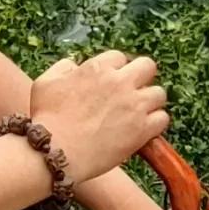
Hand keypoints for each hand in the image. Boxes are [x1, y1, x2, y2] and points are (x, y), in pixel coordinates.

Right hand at [29, 47, 167, 189]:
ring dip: (150, 101)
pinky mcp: (143, 129)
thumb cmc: (47, 118)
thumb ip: (63, 68)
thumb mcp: (45, 82)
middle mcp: (120, 82)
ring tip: (139, 113)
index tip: (111, 81)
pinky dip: (155, 123)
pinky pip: (163, 119)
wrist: (57, 151)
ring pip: (159, 93)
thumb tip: (75, 65)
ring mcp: (134, 105)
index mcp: (98, 68)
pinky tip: (143, 129)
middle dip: (141, 76)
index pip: (119, 57)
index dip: (115, 70)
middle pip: (147, 66)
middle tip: (132, 91)